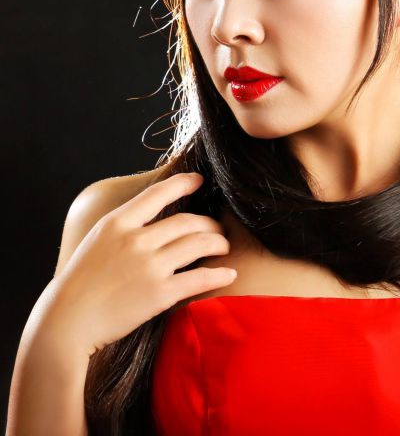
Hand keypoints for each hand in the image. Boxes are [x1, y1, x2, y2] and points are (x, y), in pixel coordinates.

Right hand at [46, 172, 235, 356]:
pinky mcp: (160, 293)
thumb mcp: (97, 240)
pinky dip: (220, 275)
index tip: (199, 180)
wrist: (66, 322)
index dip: (183, 183)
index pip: (158, 194)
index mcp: (118, 223)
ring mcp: (149, 266)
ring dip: (219, 244)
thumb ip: (125, 226)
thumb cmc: (81, 282)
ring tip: (224, 247)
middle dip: (210, 223)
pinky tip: (229, 274)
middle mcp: (136, 240)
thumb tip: (153, 215)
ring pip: (200, 243)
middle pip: (188, 221)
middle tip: (218, 229)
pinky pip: (200, 278)